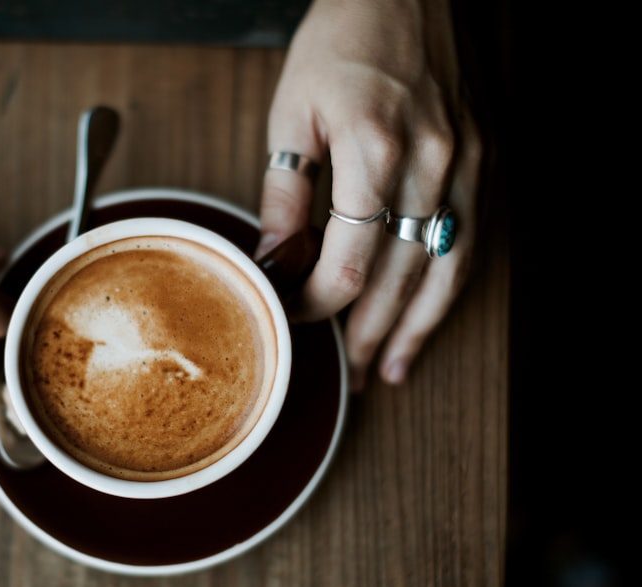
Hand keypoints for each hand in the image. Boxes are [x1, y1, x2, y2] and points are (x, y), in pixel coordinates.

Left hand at [257, 0, 481, 390]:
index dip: (320, 302)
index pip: (350, 261)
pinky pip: (469, 239)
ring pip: (447, 269)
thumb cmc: (342, 42)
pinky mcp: (482, 159)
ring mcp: (466, 162)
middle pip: (401, 277)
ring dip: (420, 327)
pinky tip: (429, 315)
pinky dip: (449, 286)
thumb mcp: (292, 114)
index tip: (296, 315)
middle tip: (351, 375)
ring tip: (394, 368)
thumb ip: (285, 195)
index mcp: (373, 151)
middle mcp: (431, 163)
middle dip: (371, 332)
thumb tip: (273, 261)